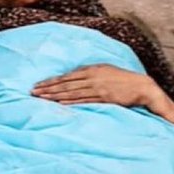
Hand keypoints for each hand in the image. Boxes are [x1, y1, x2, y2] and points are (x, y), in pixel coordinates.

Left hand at [32, 63, 152, 107]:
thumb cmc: (120, 78)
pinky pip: (84, 101)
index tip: (38, 85)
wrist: (140, 86)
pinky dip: (71, 102)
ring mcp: (96, 88)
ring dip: (55, 96)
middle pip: (65, 84)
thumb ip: (87, 73)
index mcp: (89, 70)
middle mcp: (90, 78)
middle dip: (48, 88)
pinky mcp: (103, 98)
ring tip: (42, 98)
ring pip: (71, 92)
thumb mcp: (102, 70)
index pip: (65, 77)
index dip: (50, 81)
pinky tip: (59, 104)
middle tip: (33, 92)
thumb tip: (73, 78)